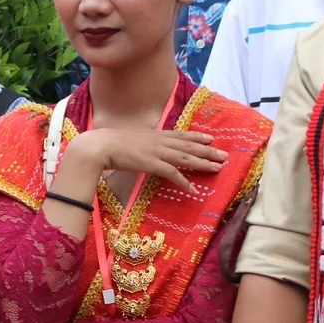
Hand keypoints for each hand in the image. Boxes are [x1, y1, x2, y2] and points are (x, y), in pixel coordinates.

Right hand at [62, 127, 225, 189]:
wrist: (99, 146)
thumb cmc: (108, 143)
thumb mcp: (128, 139)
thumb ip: (139, 143)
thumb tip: (141, 147)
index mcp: (153, 134)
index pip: (180, 134)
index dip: (197, 136)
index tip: (210, 138)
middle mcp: (158, 141)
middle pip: (189, 146)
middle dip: (208, 150)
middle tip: (224, 155)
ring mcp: (156, 152)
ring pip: (186, 157)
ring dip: (203, 163)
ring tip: (218, 168)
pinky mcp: (152, 164)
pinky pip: (173, 173)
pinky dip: (184, 181)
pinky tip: (194, 189)